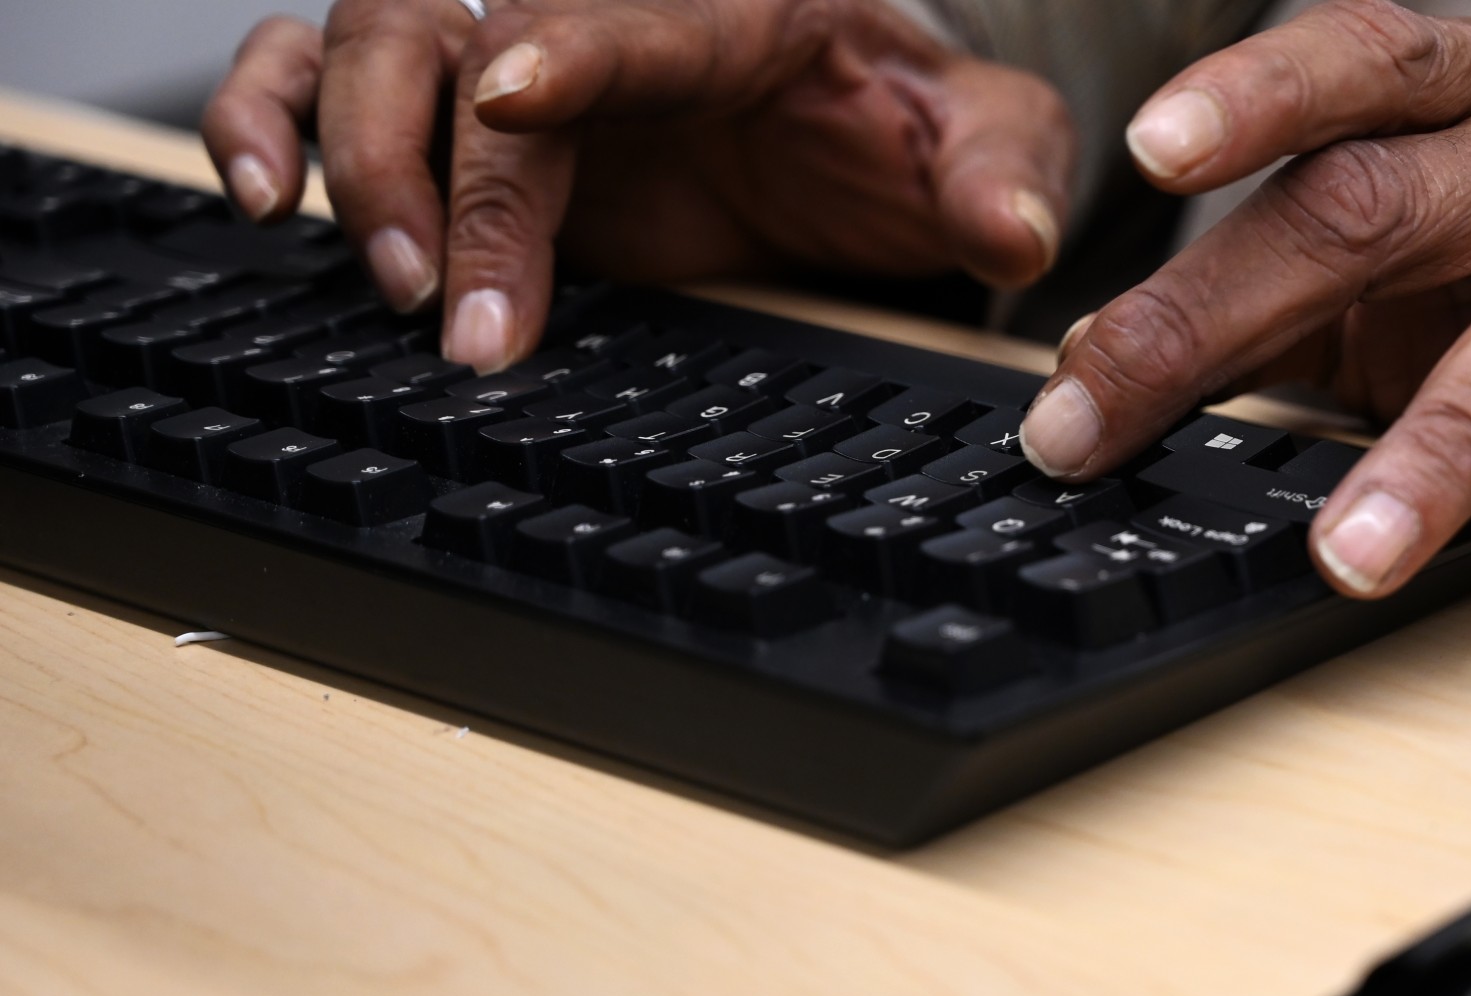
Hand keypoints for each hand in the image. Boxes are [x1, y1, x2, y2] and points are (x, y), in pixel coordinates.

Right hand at [201, 0, 1072, 370]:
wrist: (844, 134)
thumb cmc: (897, 130)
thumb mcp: (980, 144)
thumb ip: (1000, 176)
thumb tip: (1019, 235)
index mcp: (734, 8)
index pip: (639, 15)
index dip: (569, 49)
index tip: (514, 102)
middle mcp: (604, 16)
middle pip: (470, 34)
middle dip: (444, 169)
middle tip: (450, 306)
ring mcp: (520, 60)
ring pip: (376, 44)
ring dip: (353, 157)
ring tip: (382, 278)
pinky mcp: (465, 115)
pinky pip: (324, 72)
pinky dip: (270, 116)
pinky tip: (266, 195)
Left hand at [1019, 0, 1470, 598]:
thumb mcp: (1379, 272)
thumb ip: (1254, 304)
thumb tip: (1087, 370)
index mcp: (1454, 100)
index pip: (1348, 63)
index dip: (1252, 98)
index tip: (1150, 151)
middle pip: (1375, 204)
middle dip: (1223, 313)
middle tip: (1104, 413)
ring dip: (1435, 444)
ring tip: (1348, 546)